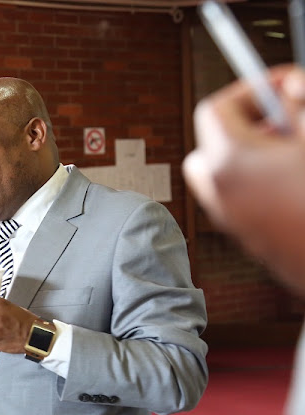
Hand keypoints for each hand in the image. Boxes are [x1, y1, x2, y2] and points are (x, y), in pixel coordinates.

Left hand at [183, 64, 304, 295]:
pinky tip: (296, 185)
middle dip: (248, 124)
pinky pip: (237, 195)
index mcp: (228, 161)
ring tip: (295, 154)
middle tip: (289, 122)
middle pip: (211, 141)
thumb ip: (301, 99)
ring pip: (222, 169)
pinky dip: (257, 180)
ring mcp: (228, 217)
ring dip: (253, 152)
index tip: (282, 88)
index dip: (248, 91)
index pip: (214, 109)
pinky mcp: (244, 235)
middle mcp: (217, 190)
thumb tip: (287, 85)